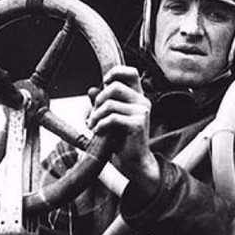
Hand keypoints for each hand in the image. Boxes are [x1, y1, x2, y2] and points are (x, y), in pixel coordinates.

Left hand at [86, 66, 159, 198]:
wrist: (133, 161)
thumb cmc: (121, 139)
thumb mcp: (109, 118)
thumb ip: (102, 104)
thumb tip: (91, 89)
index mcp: (138, 97)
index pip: (131, 72)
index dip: (116, 72)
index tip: (104, 82)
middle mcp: (143, 101)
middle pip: (114, 87)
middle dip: (98, 101)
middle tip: (92, 116)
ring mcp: (142, 112)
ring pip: (110, 104)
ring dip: (96, 115)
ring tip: (92, 126)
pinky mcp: (138, 124)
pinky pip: (112, 118)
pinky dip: (100, 125)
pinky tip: (97, 132)